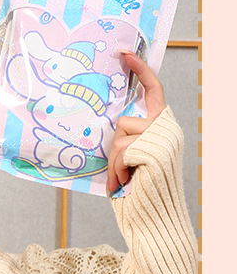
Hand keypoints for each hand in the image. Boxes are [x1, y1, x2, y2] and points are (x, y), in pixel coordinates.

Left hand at [106, 50, 166, 195]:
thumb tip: (108, 125)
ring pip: (119, 137)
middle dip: (114, 149)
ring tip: (122, 180)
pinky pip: (121, 151)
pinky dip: (117, 170)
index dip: (141, 71)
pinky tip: (124, 184)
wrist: (153, 219)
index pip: (153, 91)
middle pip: (124, 121)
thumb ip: (127, 139)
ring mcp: (162, 139)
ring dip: (114, 163)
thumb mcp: (131, 158)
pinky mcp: (154, 151)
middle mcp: (167, 130)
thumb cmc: (137, 192)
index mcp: (162, 127)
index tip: (125, 54)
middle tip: (120, 172)